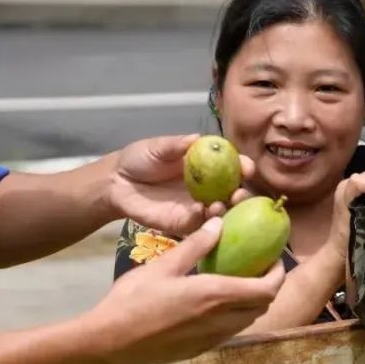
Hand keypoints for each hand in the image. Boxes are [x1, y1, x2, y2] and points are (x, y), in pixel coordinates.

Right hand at [85, 216, 285, 363]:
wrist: (109, 344)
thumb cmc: (132, 300)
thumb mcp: (163, 266)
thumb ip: (195, 245)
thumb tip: (219, 223)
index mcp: (215, 297)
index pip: (267, 289)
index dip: (278, 273)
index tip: (275, 257)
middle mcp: (220, 321)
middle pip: (262, 306)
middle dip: (269, 286)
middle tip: (259, 266)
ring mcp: (211, 339)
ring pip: (247, 320)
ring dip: (253, 301)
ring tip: (240, 279)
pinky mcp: (200, 350)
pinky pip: (230, 330)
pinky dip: (235, 314)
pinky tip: (216, 301)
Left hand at [107, 134, 254, 235]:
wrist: (117, 182)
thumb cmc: (140, 159)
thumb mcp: (157, 147)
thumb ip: (176, 144)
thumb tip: (196, 138)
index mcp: (207, 165)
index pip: (233, 167)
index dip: (243, 167)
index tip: (247, 168)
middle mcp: (209, 187)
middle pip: (234, 192)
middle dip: (242, 194)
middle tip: (239, 193)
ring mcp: (198, 206)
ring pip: (222, 212)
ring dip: (227, 210)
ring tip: (221, 205)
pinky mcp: (184, 223)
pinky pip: (200, 225)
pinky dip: (205, 220)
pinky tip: (203, 213)